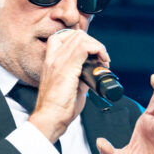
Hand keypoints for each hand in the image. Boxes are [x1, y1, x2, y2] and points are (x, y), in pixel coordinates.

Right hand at [29, 28, 109, 143]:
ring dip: (97, 46)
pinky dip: (97, 50)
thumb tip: (91, 74)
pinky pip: (85, 48)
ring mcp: (59, 62)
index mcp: (51, 62)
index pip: (63, 37)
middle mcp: (53, 58)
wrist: (50, 118)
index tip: (92, 52)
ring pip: (81, 38)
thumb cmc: (57, 108)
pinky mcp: (67, 68)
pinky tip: (102, 61)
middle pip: (75, 35)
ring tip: (103, 60)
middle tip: (101, 57)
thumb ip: (79, 77)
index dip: (81, 40)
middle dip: (93, 43)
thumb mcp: (70, 88)